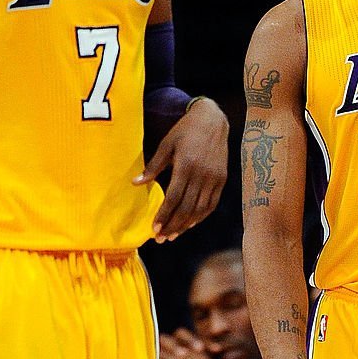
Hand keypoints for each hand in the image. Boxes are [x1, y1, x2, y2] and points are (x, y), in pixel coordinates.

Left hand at [134, 98, 227, 240]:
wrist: (213, 119)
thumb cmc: (185, 131)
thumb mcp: (166, 144)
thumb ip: (153, 166)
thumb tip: (135, 183)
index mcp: (186, 164)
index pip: (174, 197)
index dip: (164, 215)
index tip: (154, 229)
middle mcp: (202, 174)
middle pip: (187, 208)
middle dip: (173, 225)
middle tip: (161, 238)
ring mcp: (214, 178)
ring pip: (200, 209)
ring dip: (185, 225)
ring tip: (173, 235)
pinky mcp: (222, 179)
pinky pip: (212, 204)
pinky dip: (201, 216)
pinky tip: (190, 224)